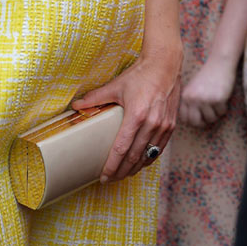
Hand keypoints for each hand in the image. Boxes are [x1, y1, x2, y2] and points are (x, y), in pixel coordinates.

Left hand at [72, 45, 181, 181]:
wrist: (165, 65)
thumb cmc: (139, 74)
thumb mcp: (116, 85)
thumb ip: (95, 98)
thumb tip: (76, 105)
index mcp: (136, 115)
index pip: (121, 148)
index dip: (112, 165)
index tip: (104, 176)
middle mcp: (152, 124)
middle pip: (134, 157)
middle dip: (121, 172)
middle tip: (110, 179)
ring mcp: (163, 126)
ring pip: (148, 156)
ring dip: (135, 169)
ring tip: (123, 175)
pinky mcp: (171, 126)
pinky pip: (159, 150)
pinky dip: (148, 159)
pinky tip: (140, 163)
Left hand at [179, 56, 236, 126]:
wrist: (219, 64)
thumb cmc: (207, 76)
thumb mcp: (193, 88)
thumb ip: (190, 101)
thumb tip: (190, 121)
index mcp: (185, 96)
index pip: (184, 118)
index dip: (193, 121)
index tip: (200, 119)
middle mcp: (193, 98)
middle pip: (196, 122)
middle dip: (204, 122)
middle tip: (209, 116)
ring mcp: (204, 99)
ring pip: (211, 119)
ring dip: (216, 114)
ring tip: (216, 103)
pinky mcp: (217, 99)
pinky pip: (221, 113)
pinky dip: (223, 108)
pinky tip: (222, 97)